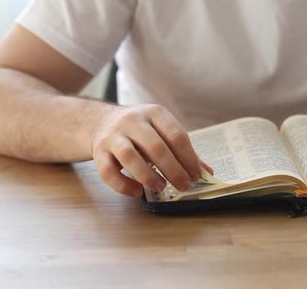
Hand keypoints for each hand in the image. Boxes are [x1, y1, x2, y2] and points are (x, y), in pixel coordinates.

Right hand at [91, 104, 212, 196]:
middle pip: (156, 147)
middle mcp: (133, 120)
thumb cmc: (142, 131)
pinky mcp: (98, 151)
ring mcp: (113, 135)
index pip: (176, 135)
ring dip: (148, 176)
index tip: (197, 176)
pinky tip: (137, 192)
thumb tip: (207, 172)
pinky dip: (123, 185)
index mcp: (154, 113)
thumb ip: (183, 151)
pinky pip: (107, 171)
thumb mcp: (162, 132)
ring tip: (161, 187)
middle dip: (173, 170)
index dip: (189, 158)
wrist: (101, 122)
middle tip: (184, 185)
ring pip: (130, 157)